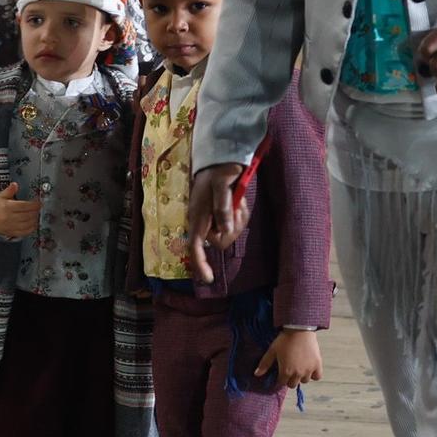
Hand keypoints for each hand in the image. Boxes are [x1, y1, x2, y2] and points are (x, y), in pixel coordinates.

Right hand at [0, 182, 42, 237]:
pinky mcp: (11, 232)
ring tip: (36, 215)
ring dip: (34, 220)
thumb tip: (15, 185)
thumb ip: (9, 190)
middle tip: (39, 209)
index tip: (39, 203)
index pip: (24, 206)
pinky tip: (33, 225)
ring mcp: (10, 226)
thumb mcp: (1, 196)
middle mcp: (9, 217)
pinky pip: (23, 233)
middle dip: (35, 212)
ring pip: (27, 225)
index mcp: (7, 207)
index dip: (34, 205)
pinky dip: (31, 229)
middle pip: (27, 215)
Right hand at [185, 163, 246, 283]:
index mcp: (198, 216)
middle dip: (233, 229)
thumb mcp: (221, 184)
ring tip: (238, 201)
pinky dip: (240, 214)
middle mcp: (204, 221)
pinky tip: (239, 201)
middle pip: (220, 241)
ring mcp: (212, 218)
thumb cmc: (218, 169)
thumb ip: (222, 208)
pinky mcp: (220, 214)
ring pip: (229, 232)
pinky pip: (234, 223)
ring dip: (238, 219)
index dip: (200, 264)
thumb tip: (225, 230)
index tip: (209, 279)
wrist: (221, 157)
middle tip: (238, 208)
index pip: (195, 246)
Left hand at [255, 328, 323, 387]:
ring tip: (299, 367)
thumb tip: (256, 374)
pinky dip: (314, 374)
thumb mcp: (272, 351)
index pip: (281, 383)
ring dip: (301, 376)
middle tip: (290, 369)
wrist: (299, 329)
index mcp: (285, 371)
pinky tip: (309, 368)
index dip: (280, 378)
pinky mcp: (317, 365)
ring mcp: (308, 370)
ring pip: (305, 381)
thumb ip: (264, 364)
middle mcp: (297, 373)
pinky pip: (317, 376)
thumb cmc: (285, 339)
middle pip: (293, 384)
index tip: (280, 374)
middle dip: (290, 379)